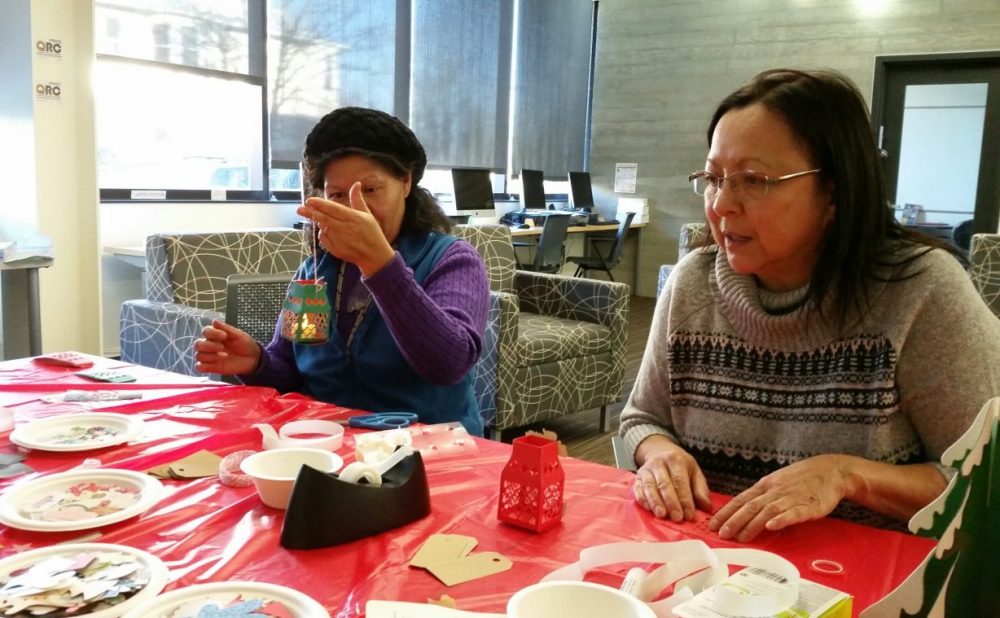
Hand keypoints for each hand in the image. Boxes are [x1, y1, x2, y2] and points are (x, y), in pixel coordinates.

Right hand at [193, 320, 261, 375]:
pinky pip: (199, 367)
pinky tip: (216, 363)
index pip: (205, 331)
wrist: (253, 359)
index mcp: (215, 335)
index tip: (224, 336)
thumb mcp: (239, 335)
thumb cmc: (245, 344)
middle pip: (198, 344)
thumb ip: (226, 328)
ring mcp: (210, 357)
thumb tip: (214, 321)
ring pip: (199, 355)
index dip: (212, 333)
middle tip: (222, 347)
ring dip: (210, 356)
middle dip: (209, 345)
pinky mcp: (212, 367)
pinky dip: (204, 366)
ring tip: (225, 356)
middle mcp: (210, 345)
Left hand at [297, 182, 394, 275]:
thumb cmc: (372, 233)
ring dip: (319, 223)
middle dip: (310, 213)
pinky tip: (329, 232)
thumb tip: (356, 184)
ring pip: (322, 228)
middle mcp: (343, 228)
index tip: (309, 200)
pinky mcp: (334, 249)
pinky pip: (323, 239)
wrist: (374, 255)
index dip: (319, 204)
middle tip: (299, 209)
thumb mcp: (367, 214)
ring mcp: (338, 239)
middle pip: (323, 218)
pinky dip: (323, 234)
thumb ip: (357, 199)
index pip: (332, 208)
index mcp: (351, 217)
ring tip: (320, 219)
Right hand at [633, 435, 712, 521]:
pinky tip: (649, 509)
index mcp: (676, 460)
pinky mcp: (637, 477)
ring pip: (649, 486)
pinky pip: (638, 489)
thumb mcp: (694, 472)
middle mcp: (659, 463)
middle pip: (664, 484)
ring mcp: (646, 469)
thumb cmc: (680, 467)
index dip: (684, 499)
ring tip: (662, 515)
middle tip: (677, 518)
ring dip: (655, 502)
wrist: (660, 452)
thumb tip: (706, 507)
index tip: (689, 515)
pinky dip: (643, 499)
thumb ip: (700, 490)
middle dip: (671, 502)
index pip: (680, 481)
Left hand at [708, 454, 856, 541]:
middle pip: (750, 506)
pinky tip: (771, 527)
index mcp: (765, 485)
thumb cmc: (802, 478)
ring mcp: (790, 498)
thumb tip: (743, 510)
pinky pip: (792, 513)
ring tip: (739, 537)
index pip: (741, 499)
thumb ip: (762, 496)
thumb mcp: (777, 482)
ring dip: (751, 524)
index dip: (726, 512)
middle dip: (734, 521)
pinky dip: (781, 520)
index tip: (712, 524)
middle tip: (721, 534)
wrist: (831, 471)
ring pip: (767, 511)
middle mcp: (774, 491)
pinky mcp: (807, 506)